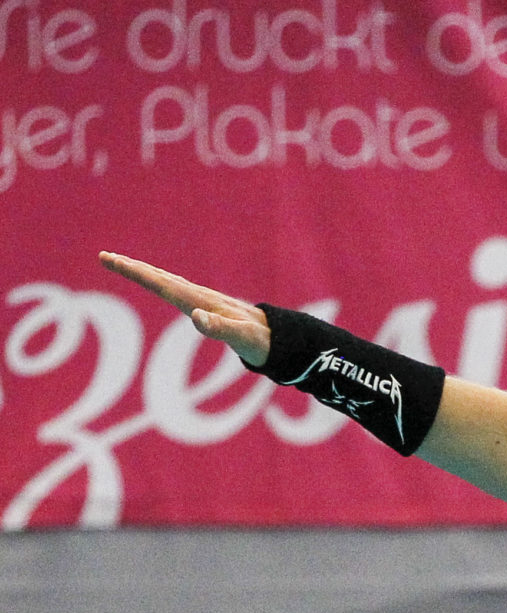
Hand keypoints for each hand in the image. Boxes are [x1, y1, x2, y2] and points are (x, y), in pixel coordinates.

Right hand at [98, 252, 269, 365]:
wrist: (280, 338)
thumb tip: (195, 317)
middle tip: (104, 256)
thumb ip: (221, 328)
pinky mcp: (208, 306)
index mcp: (201, 303)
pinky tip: (159, 282)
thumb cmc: (260, 341)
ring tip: (122, 264)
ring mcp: (204, 300)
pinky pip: (179, 290)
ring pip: (168, 282)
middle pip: (160, 278)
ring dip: (144, 273)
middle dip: (132, 268)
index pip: (162, 284)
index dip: (136, 272)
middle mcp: (200, 298)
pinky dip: (162, 283)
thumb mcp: (242, 338)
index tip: (112, 259)